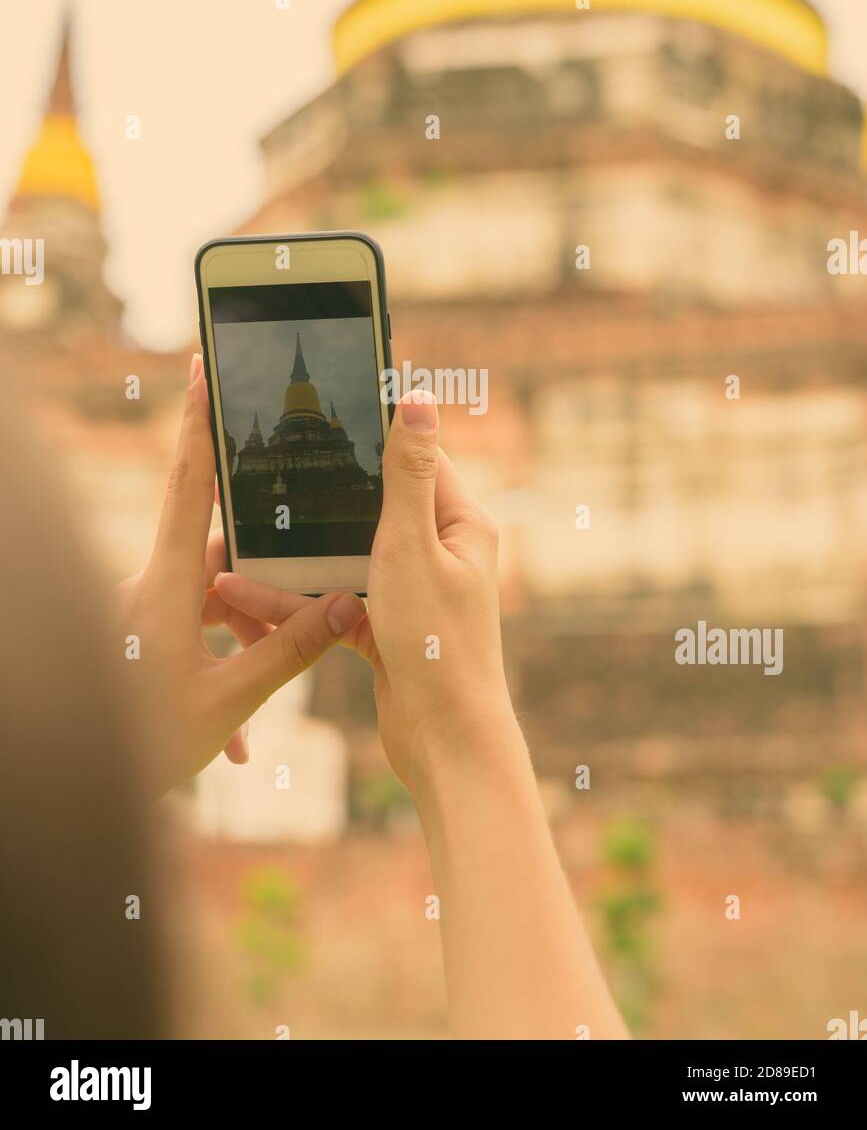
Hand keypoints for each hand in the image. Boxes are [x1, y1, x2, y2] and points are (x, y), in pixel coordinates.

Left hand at [117, 354, 365, 793]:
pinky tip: (235, 744)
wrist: (67, 791)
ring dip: (241, 649)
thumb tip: (343, 605)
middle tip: (299, 617)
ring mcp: (137, 618)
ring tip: (255, 723)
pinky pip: (186, 640)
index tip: (205, 368)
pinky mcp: (133, 645)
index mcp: (167, 586)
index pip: (191, 484)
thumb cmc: (136, 744)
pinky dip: (215, 676)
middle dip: (263, 591)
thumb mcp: (225, 701)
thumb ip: (288, 651)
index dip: (201, 424)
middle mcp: (148, 589)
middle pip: (220, 560)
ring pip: (207, 607)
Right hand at [215, 390, 516, 796]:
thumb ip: (406, 474)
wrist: (444, 742)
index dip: (368, 433)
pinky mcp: (384, 626)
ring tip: (227, 551)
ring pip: (340, 558)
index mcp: (458, 523)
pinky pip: (331, 601)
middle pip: (367, 508)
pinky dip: (292, 602)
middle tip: (257, 477)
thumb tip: (420, 396)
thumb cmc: (437, 642)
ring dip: (287, 560)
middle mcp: (438, 551)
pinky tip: (239, 598)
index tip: (317, 411)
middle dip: (312, 502)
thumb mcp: (411, 546)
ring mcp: (410, 590)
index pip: (413, 458)